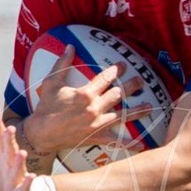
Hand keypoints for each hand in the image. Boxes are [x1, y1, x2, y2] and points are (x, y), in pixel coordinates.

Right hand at [20, 62, 145, 156]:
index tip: (124, 65)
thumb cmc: (45, 108)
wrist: (41, 134)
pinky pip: (115, 141)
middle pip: (118, 95)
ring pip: (123, 116)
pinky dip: (129, 144)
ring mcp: (97, 124)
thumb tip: (70, 46)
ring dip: (137, 111)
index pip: (105, 78)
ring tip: (149, 106)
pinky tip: (141, 145)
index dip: (116, 70)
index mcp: (85, 94)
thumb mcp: (52, 83)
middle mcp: (94, 108)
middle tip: (141, 81)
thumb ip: (62, 63)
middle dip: (132, 86)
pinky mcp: (96, 137)